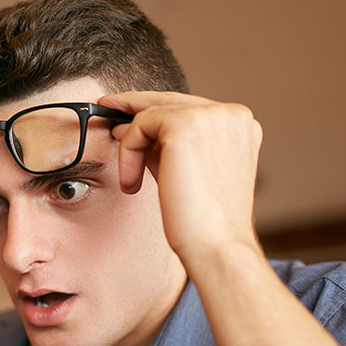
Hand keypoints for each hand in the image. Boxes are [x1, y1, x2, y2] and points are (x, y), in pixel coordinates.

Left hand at [98, 92, 263, 266]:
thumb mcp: (183, 171)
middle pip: (172, 101)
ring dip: (131, 146)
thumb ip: (161, 146)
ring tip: (130, 180)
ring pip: (152, 112)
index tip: (126, 114)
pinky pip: (141, 124)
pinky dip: (128, 151)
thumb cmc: (201, 220)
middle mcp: (231, 115)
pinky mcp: (186, 123)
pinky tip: (131, 182)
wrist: (215, 245)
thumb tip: (125, 126)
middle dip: (135, 105)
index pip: (189, 108)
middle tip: (106, 108)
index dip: (155, 110)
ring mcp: (212, 115)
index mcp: (238, 126)